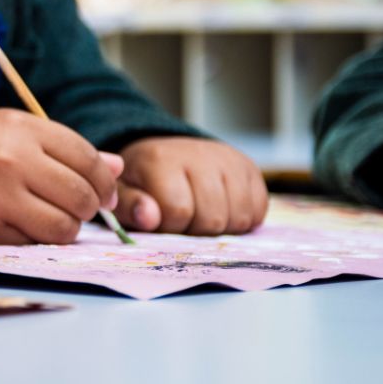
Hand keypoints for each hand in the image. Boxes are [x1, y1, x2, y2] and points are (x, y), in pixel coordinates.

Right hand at [0, 108, 121, 243]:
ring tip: (48, 219)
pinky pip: (33, 244)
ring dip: (64, 229)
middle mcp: (10, 160)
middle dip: (88, 208)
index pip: (87, 158)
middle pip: (81, 196)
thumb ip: (59, 147)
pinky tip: (18, 225)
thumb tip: (116, 167)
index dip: (104, 180)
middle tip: (77, 208)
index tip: (102, 192)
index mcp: (18, 127)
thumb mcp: (3, 129)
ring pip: (63, 228)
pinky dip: (34, 239)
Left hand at [115, 136, 266, 234]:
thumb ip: (130, 207)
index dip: (170, 226)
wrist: (167, 155)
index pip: (177, 211)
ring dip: (220, 228)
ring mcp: (229, 159)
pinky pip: (258, 211)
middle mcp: (199, 154)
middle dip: (196, 229)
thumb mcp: (124, 192)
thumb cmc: (143, 181)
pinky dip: (242, 220)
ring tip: (200, 214)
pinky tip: (221, 209)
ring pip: (239, 218)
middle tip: (183, 218)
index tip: (162, 218)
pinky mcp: (250, 168)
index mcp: (161, 159)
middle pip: (212, 219)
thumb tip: (148, 218)